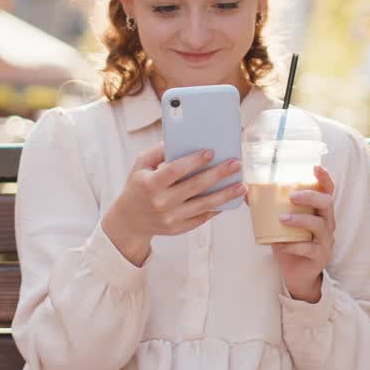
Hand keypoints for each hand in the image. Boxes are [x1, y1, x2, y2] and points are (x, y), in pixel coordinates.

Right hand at [102, 143, 245, 265]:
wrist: (129, 220)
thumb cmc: (138, 186)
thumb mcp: (140, 165)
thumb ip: (158, 151)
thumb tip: (182, 140)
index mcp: (150, 184)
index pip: (175, 170)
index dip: (194, 161)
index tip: (211, 152)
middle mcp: (160, 203)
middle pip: (195, 187)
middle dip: (218, 174)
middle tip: (235, 164)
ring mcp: (170, 218)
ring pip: (204, 205)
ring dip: (225, 195)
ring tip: (241, 185)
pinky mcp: (178, 229)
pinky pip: (202, 218)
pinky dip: (216, 208)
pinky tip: (228, 199)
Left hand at [271, 165, 335, 302]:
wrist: (297, 274)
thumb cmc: (291, 244)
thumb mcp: (279, 225)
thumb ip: (268, 210)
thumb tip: (247, 193)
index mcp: (319, 212)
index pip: (327, 191)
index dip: (324, 178)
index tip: (315, 167)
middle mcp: (327, 224)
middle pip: (327, 204)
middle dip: (310, 197)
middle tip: (291, 196)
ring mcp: (325, 241)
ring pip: (320, 225)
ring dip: (300, 220)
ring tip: (282, 219)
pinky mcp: (320, 257)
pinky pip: (310, 249)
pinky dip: (296, 245)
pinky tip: (284, 245)